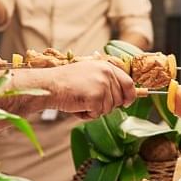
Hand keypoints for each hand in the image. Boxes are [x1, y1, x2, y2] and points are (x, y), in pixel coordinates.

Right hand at [20, 60, 136, 118]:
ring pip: (108, 109)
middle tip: (88, 100)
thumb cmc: (65, 82)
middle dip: (106, 105)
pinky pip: (98, 114)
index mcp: (106, 66)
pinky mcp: (96, 97)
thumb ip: (105, 80)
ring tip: (80, 101)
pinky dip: (87, 114)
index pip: (128, 83)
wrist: (49, 85)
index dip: (130, 95)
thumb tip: (123, 96)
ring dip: (95, 110)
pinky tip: (77, 106)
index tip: (127, 102)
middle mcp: (107, 73)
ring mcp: (102, 85)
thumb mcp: (89, 73)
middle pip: (119, 99)